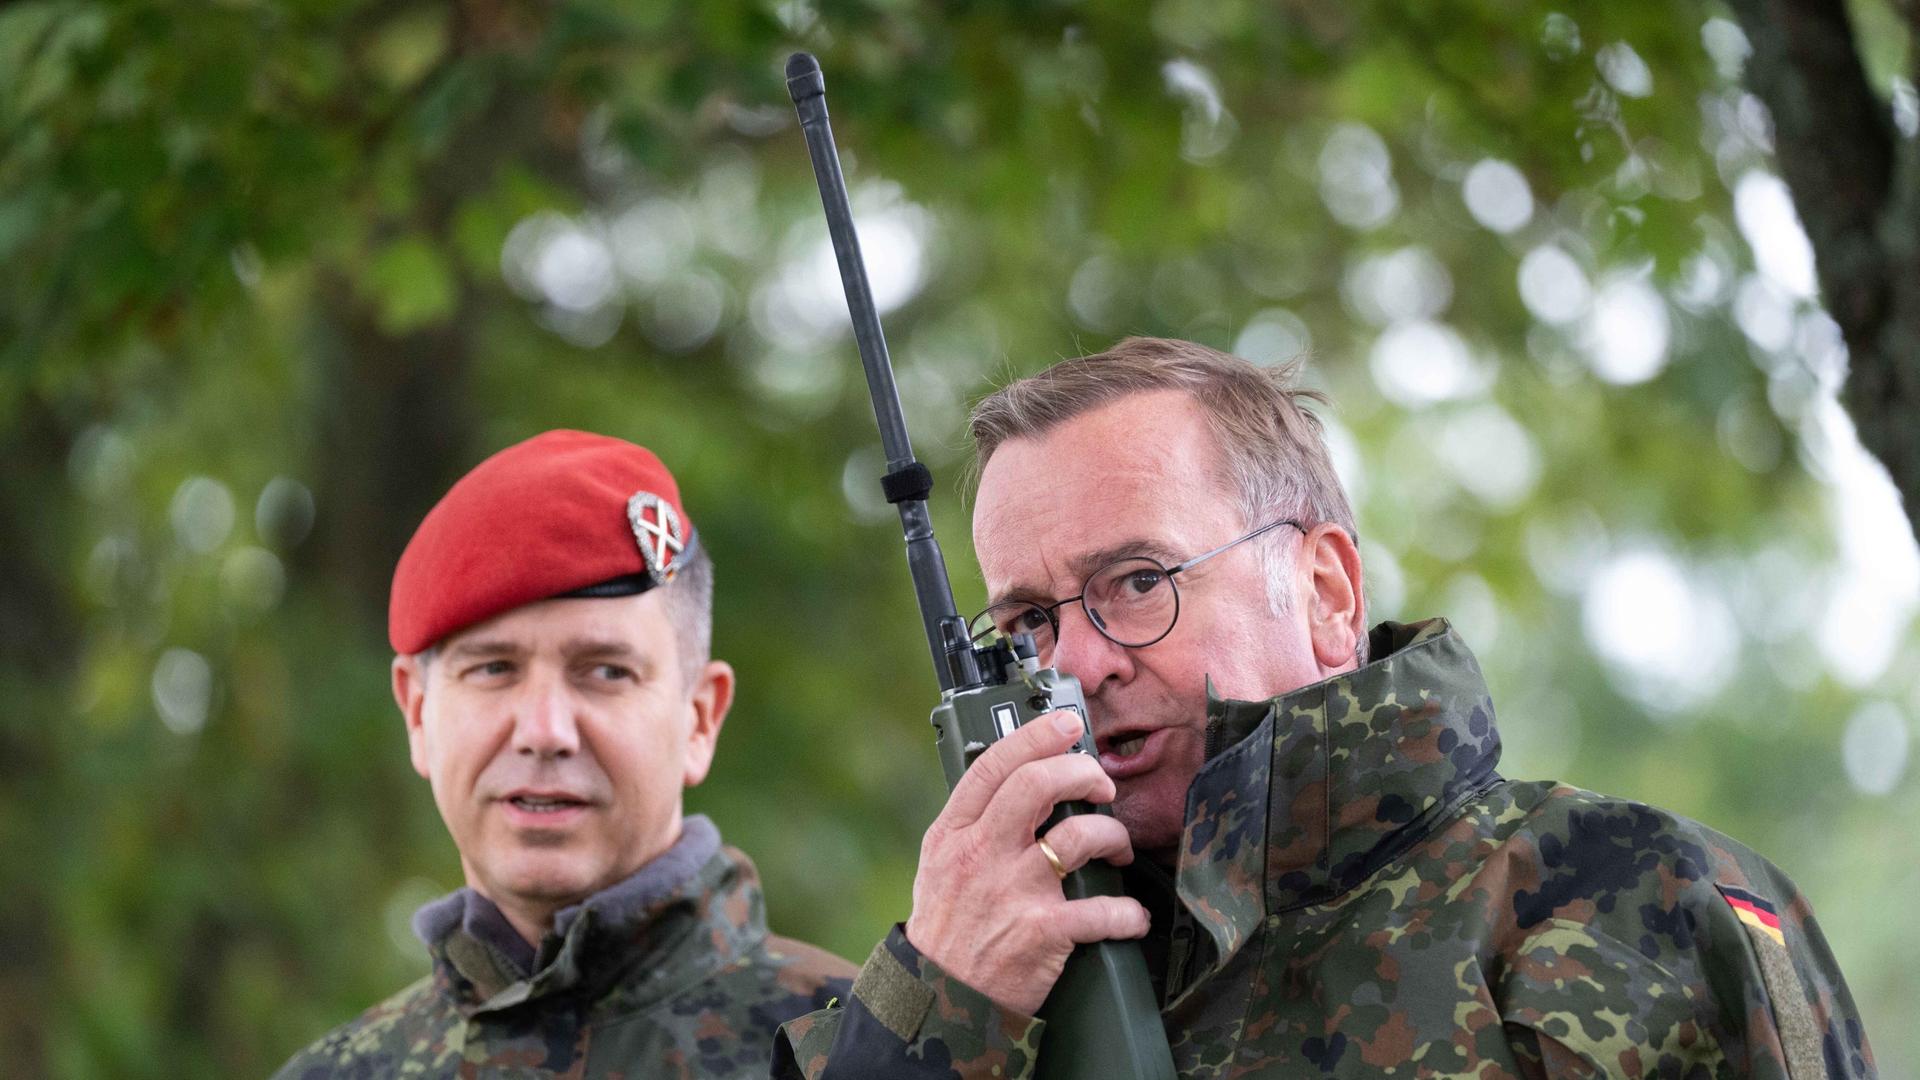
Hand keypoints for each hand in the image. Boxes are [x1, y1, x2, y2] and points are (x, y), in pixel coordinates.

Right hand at [903, 710, 1149, 1015]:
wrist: (942, 996)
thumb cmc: (947, 926)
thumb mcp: (941, 862)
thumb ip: (973, 820)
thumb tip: (1019, 776)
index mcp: (955, 832)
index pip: (994, 764)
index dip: (1036, 735)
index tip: (1067, 724)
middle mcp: (983, 854)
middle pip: (1038, 785)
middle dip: (1082, 772)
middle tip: (1102, 784)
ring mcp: (1013, 891)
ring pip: (1079, 836)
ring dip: (1113, 836)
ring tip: (1118, 848)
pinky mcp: (1042, 933)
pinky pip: (1102, 910)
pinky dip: (1127, 913)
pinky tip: (1131, 917)